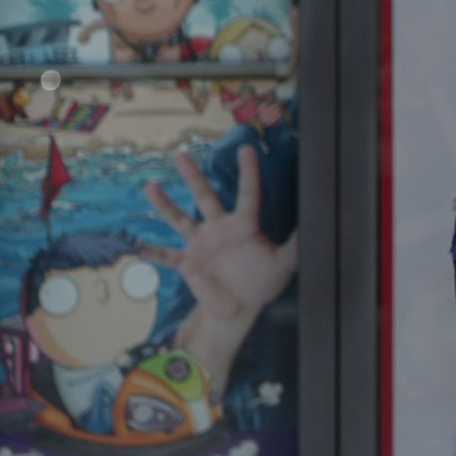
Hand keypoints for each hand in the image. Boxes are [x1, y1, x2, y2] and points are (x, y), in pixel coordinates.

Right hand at [143, 144, 298, 325]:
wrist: (240, 307)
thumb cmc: (263, 282)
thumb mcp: (284, 264)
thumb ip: (297, 245)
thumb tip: (317, 223)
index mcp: (244, 225)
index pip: (247, 193)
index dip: (248, 172)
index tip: (247, 148)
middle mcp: (219, 228)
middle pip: (205, 197)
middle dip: (193, 177)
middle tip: (182, 155)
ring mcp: (200, 244)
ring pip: (180, 219)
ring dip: (165, 204)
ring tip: (150, 187)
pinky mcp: (188, 263)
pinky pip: (167, 256)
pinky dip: (153, 252)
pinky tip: (137, 246)